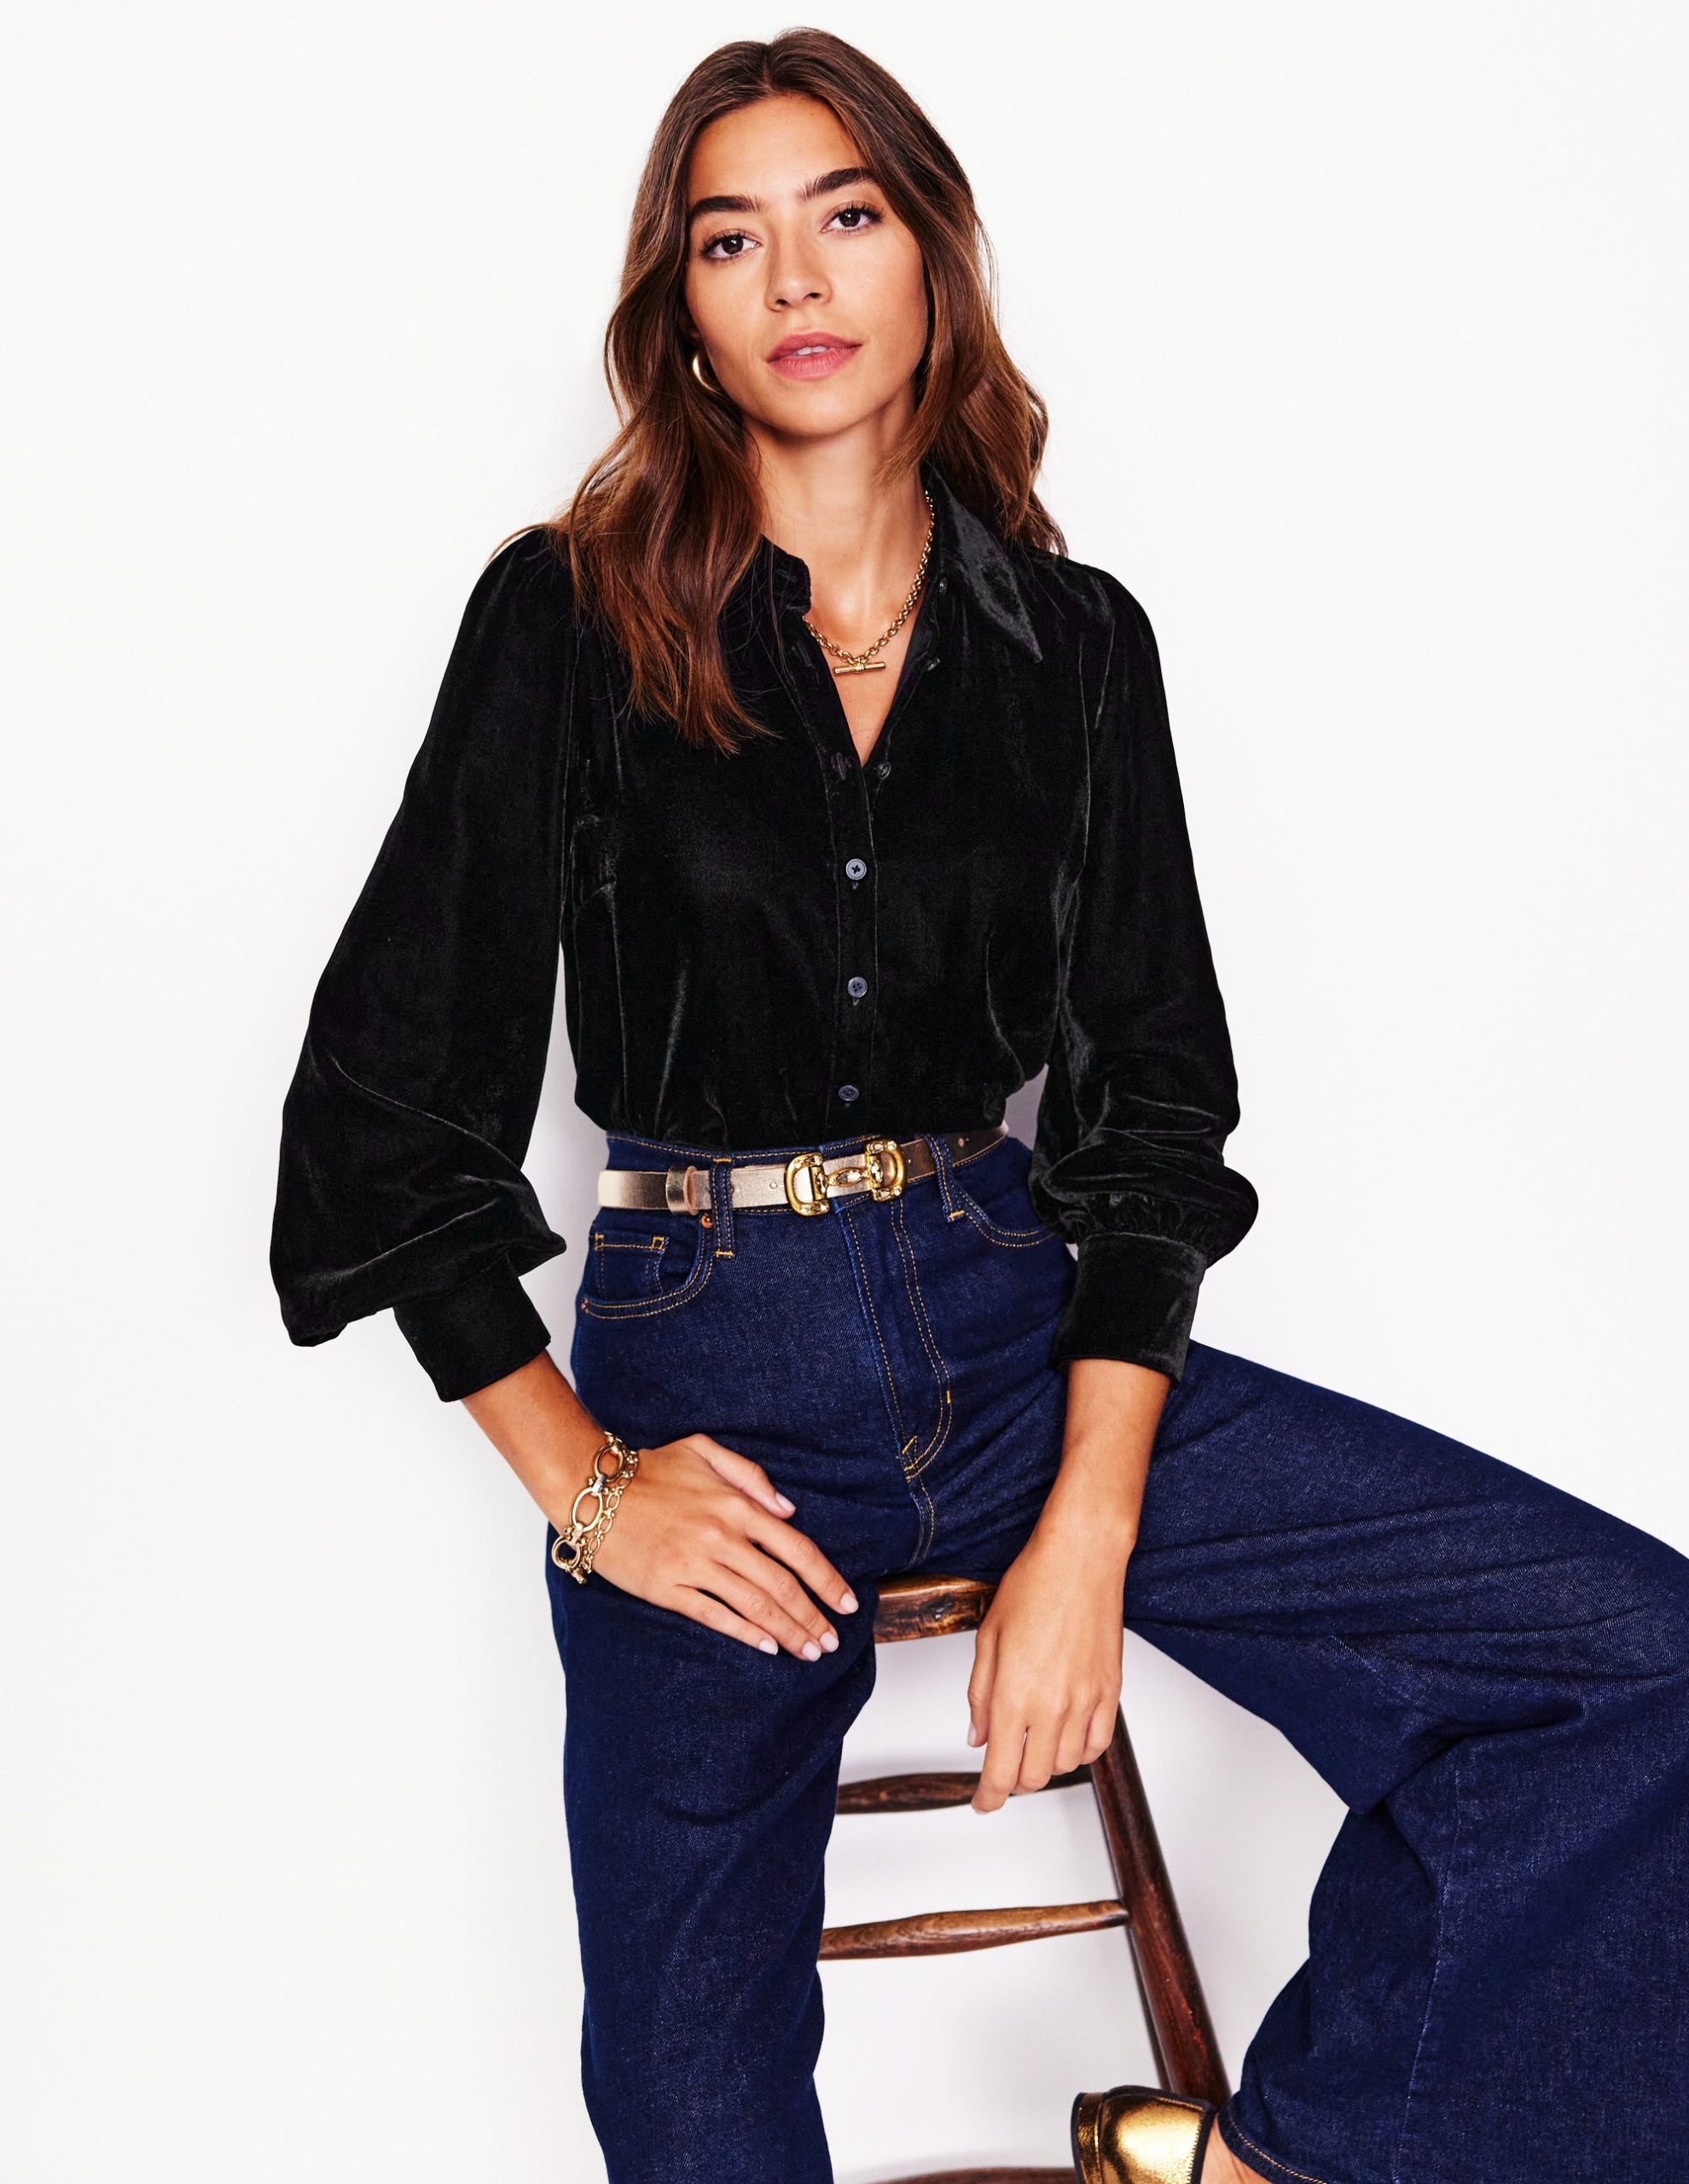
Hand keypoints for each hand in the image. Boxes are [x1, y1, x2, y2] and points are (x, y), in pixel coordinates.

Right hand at [578, 1432, 860, 1659]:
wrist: (593, 1492)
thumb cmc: (650, 1470)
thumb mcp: (703, 1451)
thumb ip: (750, 1476)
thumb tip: (788, 1510)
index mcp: (736, 1505)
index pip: (797, 1549)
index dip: (827, 1580)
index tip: (847, 1604)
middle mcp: (721, 1537)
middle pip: (781, 1585)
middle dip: (813, 1617)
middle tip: (831, 1641)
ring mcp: (694, 1564)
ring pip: (754, 1605)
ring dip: (786, 1632)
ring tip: (808, 1652)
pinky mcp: (667, 1588)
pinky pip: (714, 1615)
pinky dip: (744, 1633)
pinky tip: (766, 1647)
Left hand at [965, 1513, 1128, 1811]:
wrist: (1081, 1558)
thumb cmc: (1032, 1586)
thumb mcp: (988, 1638)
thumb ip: (981, 1694)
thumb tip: (979, 1735)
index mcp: (1014, 1696)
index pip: (1000, 1771)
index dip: (989, 1797)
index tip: (982, 1804)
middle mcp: (1052, 1707)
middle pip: (1033, 1776)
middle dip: (1013, 1781)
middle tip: (1002, 1769)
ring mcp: (1086, 1702)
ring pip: (1065, 1764)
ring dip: (1044, 1766)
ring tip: (1031, 1746)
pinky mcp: (1111, 1692)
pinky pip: (1097, 1745)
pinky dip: (1079, 1752)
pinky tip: (1066, 1739)